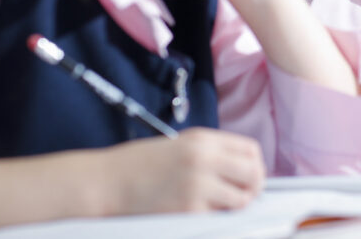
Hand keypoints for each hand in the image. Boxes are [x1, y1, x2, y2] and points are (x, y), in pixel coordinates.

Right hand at [103, 128, 265, 213]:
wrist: (105, 182)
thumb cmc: (138, 166)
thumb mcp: (179, 145)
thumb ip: (211, 153)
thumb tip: (242, 171)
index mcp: (203, 140)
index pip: (251, 150)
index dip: (254, 166)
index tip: (248, 177)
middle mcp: (205, 159)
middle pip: (254, 174)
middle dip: (252, 188)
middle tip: (241, 196)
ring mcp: (198, 186)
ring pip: (241, 200)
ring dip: (234, 207)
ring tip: (217, 206)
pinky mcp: (189, 212)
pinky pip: (218, 219)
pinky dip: (214, 220)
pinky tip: (198, 214)